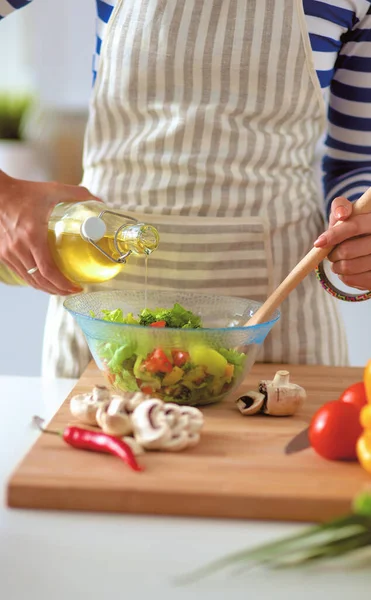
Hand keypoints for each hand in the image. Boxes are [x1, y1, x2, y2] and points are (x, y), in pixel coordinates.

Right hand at [0, 171, 99, 294]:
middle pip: (40, 281)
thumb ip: (78, 194)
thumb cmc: (22, 192)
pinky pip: (21, 273)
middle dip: (58, 290)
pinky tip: (44, 280)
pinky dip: (34, 280)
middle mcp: (18, 248)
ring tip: (61, 289)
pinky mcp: (2, 253)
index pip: (48, 270)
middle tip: (73, 291)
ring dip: (46, 288)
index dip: (63, 284)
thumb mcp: (52, 190)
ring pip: (29, 280)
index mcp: (32, 236)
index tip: (76, 287)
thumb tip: (99, 201)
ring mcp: (8, 253)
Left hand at [314, 196, 370, 290]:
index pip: (353, 227)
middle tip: (332, 253)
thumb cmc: (353, 225)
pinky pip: (351, 280)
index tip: (318, 243)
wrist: (367, 242)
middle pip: (347, 250)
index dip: (334, 235)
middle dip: (332, 253)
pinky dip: (343, 276)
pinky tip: (348, 270)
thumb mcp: (347, 212)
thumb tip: (341, 215)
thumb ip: (341, 207)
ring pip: (348, 267)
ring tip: (339, 261)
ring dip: (336, 266)